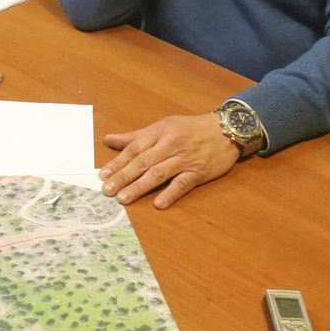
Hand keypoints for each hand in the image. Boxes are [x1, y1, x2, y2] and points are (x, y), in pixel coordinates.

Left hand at [99, 113, 240, 208]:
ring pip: (158, 173)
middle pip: (142, 162)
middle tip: (107, 190)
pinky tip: (158, 204)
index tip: (102, 175)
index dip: (117, 162)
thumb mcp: (162, 126)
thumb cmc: (191, 128)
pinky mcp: (199, 172)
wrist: (227, 130)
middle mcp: (169, 145)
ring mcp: (184, 159)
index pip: (134, 149)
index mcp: (159, 133)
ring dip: (140, 186)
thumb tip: (108, 140)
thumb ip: (135, 136)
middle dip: (123, 177)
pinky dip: (171, 193)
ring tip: (124, 198)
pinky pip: (183, 183)